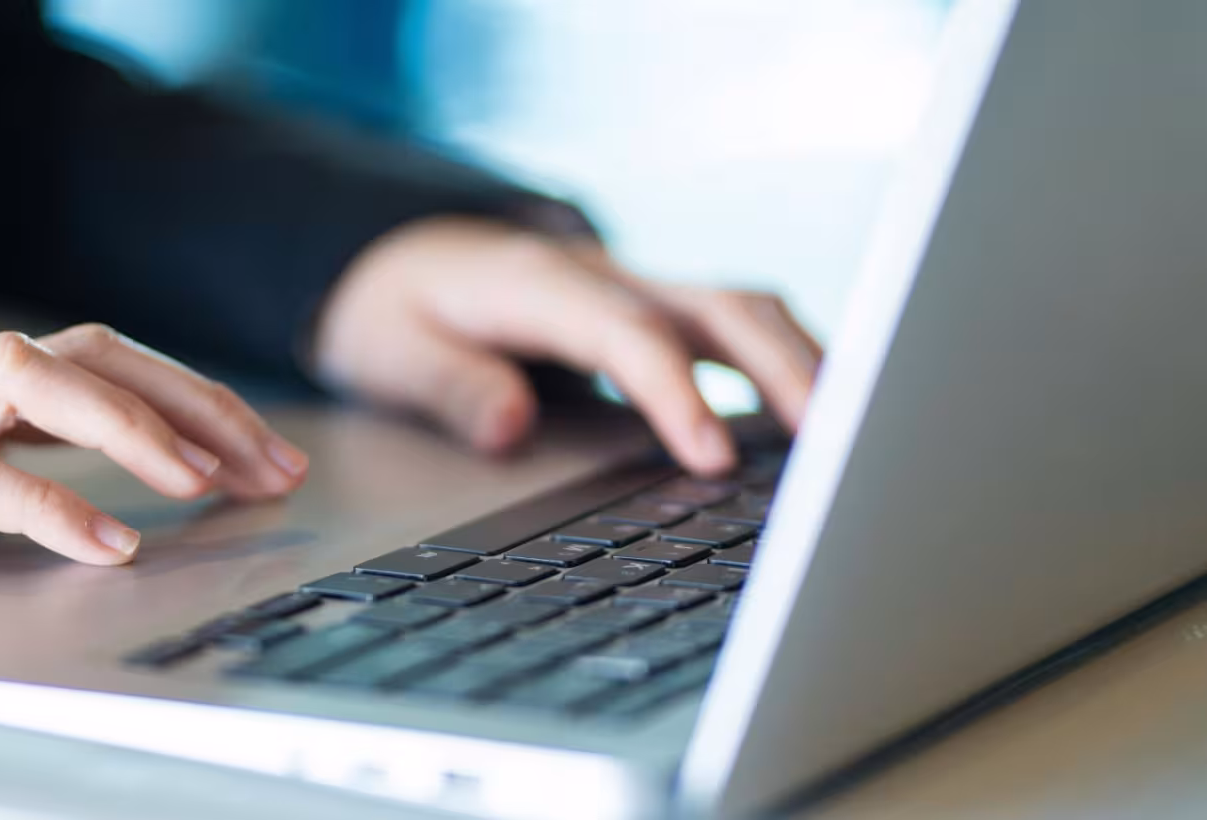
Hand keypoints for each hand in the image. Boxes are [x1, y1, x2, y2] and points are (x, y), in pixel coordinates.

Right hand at [0, 326, 307, 587]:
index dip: (184, 396)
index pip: (87, 363)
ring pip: (26, 378)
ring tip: (208, 483)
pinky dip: (40, 502)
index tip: (262, 453)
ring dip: (132, 424)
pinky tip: (105, 543)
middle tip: (276, 465)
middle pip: (84, 351)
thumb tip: (66, 505)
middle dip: (194, 399)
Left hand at [312, 216, 821, 473]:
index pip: (628, 335)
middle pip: (717, 305)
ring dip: (802, 363)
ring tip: (853, 437)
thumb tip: (512, 429)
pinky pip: (731, 327)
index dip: (678, 394)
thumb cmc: (395, 309)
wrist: (396, 253)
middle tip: (837, 444)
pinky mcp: (650, 308)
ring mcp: (634, 287)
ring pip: (741, 308)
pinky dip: (781, 364)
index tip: (715, 461)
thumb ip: (447, 387)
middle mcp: (601, 275)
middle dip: (785, 368)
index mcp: (535, 284)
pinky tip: (814, 421)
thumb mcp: (387, 352)